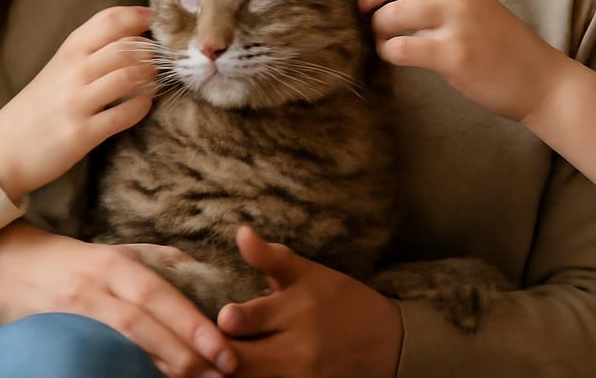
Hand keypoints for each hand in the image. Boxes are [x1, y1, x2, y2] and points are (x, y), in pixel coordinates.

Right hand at [0, 5, 155, 200]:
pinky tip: (144, 104)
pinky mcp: (82, 133)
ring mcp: (77, 103)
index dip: (135, 15)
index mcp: (68, 52)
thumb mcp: (58, 69)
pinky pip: (124, 114)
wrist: (2, 150)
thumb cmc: (38, 107)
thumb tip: (132, 36)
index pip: (107, 20)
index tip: (152, 18)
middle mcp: (72, 72)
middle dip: (150, 52)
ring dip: (150, 77)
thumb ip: (89, 52)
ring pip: (128, 77)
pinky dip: (142, 106)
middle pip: (125, 47)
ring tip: (154, 81)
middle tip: (159, 59)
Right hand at [0, 221, 237, 377]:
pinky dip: (120, 373)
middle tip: (223, 372)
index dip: (193, 324)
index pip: (160, 295)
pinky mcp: (53, 337)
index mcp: (112, 265)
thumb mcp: (112, 250)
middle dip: (185, 353)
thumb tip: (198, 269)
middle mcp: (92, 288)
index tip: (225, 348)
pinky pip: (92, 360)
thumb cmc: (68, 260)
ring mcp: (70, 315)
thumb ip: (155, 259)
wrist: (2, 267)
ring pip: (120, 345)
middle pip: (143, 325)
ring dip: (160, 367)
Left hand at [217, 226, 400, 377]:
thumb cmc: (343, 301)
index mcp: (296, 307)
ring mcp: (303, 376)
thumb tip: (240, 232)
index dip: (220, 322)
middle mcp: (298, 347)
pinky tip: (240, 373)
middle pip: (239, 359)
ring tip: (214, 362)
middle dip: (216, 353)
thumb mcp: (311, 274)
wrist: (391, 344)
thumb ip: (271, 258)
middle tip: (204, 345)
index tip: (214, 318)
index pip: (241, 319)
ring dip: (231, 371)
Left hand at [360, 0, 568, 122]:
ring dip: (378, 32)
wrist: (543, 82)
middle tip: (366, 24)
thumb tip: (393, 8)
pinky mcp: (455, 56)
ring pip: (394, 15)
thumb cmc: (505, 52)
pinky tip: (394, 61)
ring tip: (382, 47)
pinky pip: (403, 48)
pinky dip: (388, 54)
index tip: (367, 1)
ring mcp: (458, 25)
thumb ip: (440, 6)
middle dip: (371, 3)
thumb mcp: (475, 13)